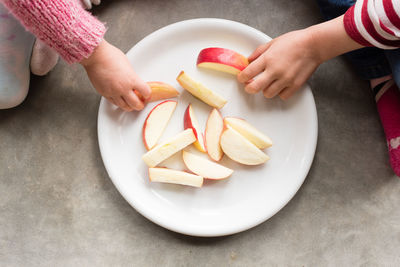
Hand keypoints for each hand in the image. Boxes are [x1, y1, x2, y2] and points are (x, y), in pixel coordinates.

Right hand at [81, 40, 150, 110]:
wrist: (95, 56)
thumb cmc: (110, 56)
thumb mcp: (127, 65)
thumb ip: (131, 76)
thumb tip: (134, 81)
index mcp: (132, 79)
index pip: (146, 92)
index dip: (147, 93)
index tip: (147, 93)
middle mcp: (123, 88)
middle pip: (136, 104)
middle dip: (140, 105)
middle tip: (141, 104)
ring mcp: (113, 92)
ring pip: (124, 106)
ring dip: (130, 107)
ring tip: (131, 105)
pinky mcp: (104, 93)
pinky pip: (114, 103)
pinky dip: (119, 103)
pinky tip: (121, 102)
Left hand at [238, 15, 363, 99]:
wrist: (314, 45)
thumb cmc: (294, 42)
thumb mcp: (272, 43)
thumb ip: (258, 53)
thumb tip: (248, 61)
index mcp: (268, 59)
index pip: (247, 73)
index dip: (241, 78)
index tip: (242, 78)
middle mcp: (275, 71)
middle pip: (254, 88)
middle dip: (249, 88)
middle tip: (250, 85)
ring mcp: (285, 79)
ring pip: (267, 94)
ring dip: (265, 89)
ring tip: (268, 83)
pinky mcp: (295, 85)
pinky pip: (282, 96)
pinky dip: (280, 92)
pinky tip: (280, 85)